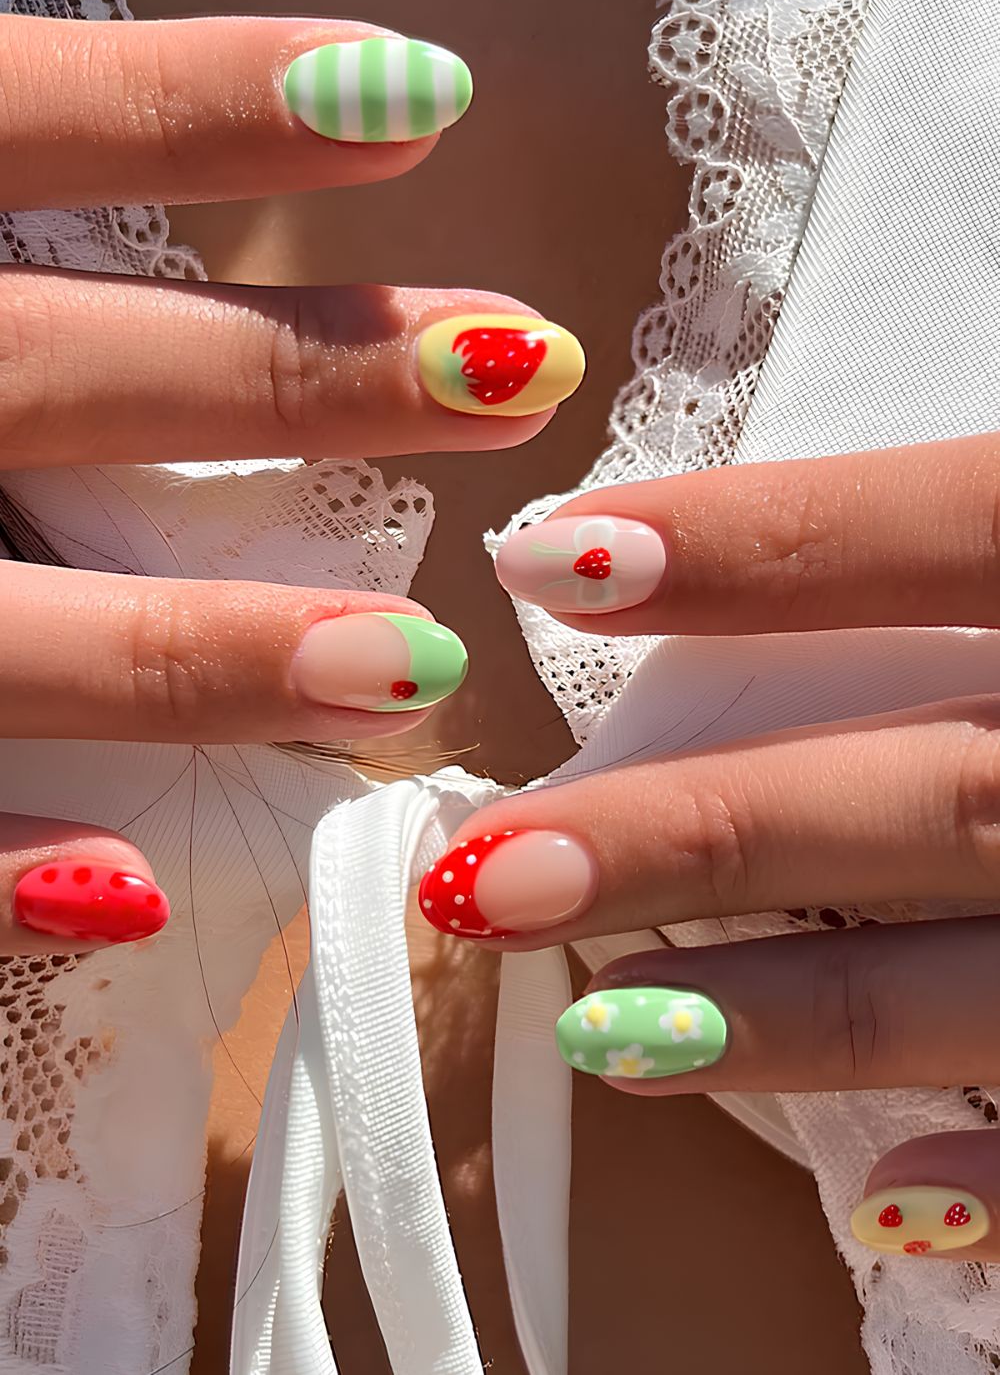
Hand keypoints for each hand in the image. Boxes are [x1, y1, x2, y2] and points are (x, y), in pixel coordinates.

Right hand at [0, 13, 584, 952]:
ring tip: (406, 664)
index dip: (204, 107)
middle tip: (516, 375)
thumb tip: (288, 133)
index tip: (417, 99)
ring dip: (203, 650)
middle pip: (55, 373)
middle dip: (289, 381)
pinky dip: (0, 864)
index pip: (18, 118)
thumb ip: (10, 177)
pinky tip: (147, 893)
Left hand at [420, 433, 999, 1261]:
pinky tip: (881, 1196)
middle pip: (924, 794)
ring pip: (985, 976)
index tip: (542, 560)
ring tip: (602, 1030)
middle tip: (487, 872)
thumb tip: (712, 550)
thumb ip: (951, 532)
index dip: (751, 543)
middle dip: (700, 835)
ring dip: (788, 1015)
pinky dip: (993, 1172)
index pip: (939, 529)